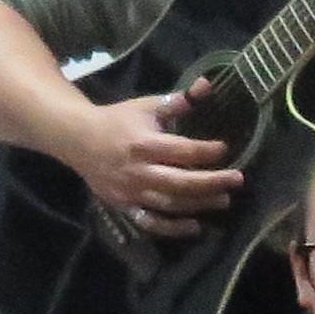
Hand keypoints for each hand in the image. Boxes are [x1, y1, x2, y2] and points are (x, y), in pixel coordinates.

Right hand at [66, 85, 241, 238]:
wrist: (77, 139)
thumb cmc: (117, 119)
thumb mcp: (146, 105)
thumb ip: (178, 101)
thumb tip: (206, 85)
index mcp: (143, 143)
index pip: (182, 150)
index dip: (206, 150)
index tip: (225, 149)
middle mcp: (137, 170)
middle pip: (180, 182)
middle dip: (211, 182)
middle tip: (237, 180)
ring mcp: (130, 191)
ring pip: (169, 204)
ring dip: (199, 204)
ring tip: (224, 200)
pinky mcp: (123, 205)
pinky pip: (150, 222)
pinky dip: (172, 228)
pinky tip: (194, 226)